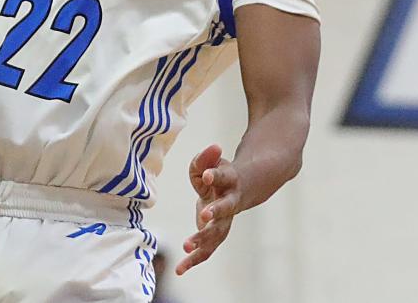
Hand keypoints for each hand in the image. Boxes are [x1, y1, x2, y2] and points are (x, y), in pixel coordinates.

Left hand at [175, 143, 240, 275]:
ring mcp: (225, 221)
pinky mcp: (216, 234)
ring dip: (203, 240)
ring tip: (186, 246)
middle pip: (225, 209)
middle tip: (203, 216)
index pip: (223, 176)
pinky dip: (194, 259)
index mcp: (229, 180)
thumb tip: (215, 147)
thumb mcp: (209, 161)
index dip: (215, 174)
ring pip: (217, 234)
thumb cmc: (217, 173)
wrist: (238, 190)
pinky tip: (179, 269)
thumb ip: (206, 156)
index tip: (206, 175)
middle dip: (215, 212)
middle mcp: (230, 202)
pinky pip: (207, 250)